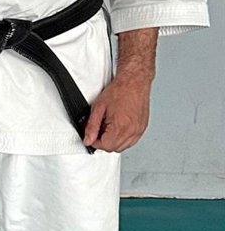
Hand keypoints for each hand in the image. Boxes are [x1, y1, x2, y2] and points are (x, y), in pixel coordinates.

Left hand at [83, 28, 157, 151]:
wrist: (134, 82)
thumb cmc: (118, 91)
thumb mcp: (98, 108)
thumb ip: (91, 126)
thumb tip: (88, 139)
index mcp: (120, 127)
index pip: (105, 146)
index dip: (95, 141)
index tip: (92, 135)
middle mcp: (132, 131)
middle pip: (115, 148)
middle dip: (104, 141)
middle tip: (99, 128)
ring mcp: (139, 131)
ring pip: (124, 146)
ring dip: (114, 140)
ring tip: (109, 125)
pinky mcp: (143, 128)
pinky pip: (132, 140)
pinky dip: (123, 137)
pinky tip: (118, 126)